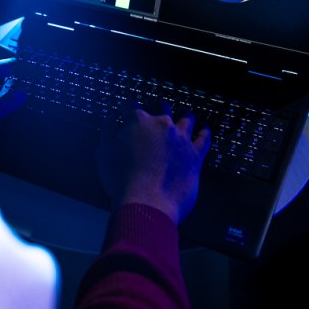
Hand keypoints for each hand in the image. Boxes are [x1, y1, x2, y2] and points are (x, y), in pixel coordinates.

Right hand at [96, 103, 210, 223]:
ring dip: (184, 115)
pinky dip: (205, 131)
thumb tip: (110, 120)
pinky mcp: (194, 155)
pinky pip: (204, 138)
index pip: (132, 106)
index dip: (128, 108)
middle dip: (158, 106)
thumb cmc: (121, 179)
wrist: (146, 202)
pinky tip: (205, 127)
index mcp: (137, 121)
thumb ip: (107, 132)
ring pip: (187, 118)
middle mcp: (161, 124)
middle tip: (158, 108)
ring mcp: (180, 139)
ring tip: (185, 114)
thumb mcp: (103, 153)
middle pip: (162, 107)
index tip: (126, 112)